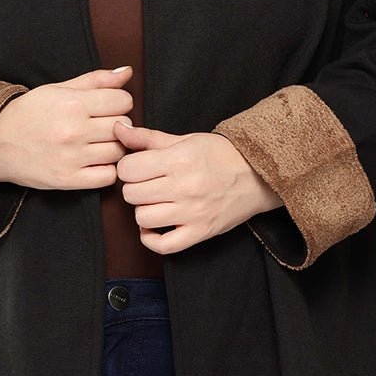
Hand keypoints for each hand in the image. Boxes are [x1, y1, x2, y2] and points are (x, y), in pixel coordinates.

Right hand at [0, 66, 134, 191]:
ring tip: (97, 143)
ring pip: (119, 151)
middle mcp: (73, 130)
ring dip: (113, 147)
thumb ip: (95, 80)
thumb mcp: (58, 89)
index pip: (123, 100)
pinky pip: (108, 176)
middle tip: (101, 125)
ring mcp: (71, 157)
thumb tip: (128, 71)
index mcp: (72, 104)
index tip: (107, 106)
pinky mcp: (68, 180)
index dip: (118, 101)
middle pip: (123, 125)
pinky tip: (94, 161)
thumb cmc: (28, 113)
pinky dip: (107, 169)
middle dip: (117, 123)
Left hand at [112, 121, 282, 254]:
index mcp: (179, 159)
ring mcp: (193, 212)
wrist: (257, 174)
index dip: (128, 168)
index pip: (128, 169)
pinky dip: (151, 239)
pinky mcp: (201, 232)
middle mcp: (185, 186)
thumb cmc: (219, 155)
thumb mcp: (184, 139)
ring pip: (143, 218)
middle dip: (134, 188)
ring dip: (143, 210)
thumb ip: (147, 138)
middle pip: (132, 194)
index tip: (137, 168)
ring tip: (155, 202)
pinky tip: (154, 226)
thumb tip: (117, 129)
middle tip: (147, 184)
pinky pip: (164, 246)